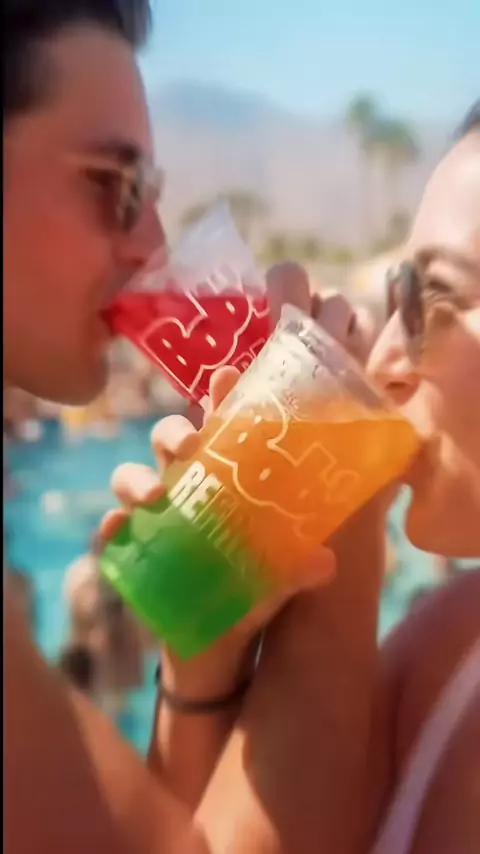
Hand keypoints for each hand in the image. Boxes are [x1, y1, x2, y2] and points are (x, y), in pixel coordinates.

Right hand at [99, 366, 333, 699]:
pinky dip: (111, 527)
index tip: (227, 376)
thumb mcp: (281, 578)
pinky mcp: (134, 552)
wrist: (220, 646)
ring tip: (155, 495)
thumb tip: (324, 561)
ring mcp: (156, 519)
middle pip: (169, 442)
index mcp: (227, 481)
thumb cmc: (254, 592)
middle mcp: (187, 489)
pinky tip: (117, 529)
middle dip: (174, 433)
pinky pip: (113, 533)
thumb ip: (298, 569)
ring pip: (131, 478)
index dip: (222, 398)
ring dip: (137, 478)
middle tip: (189, 446)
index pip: (223, 428)